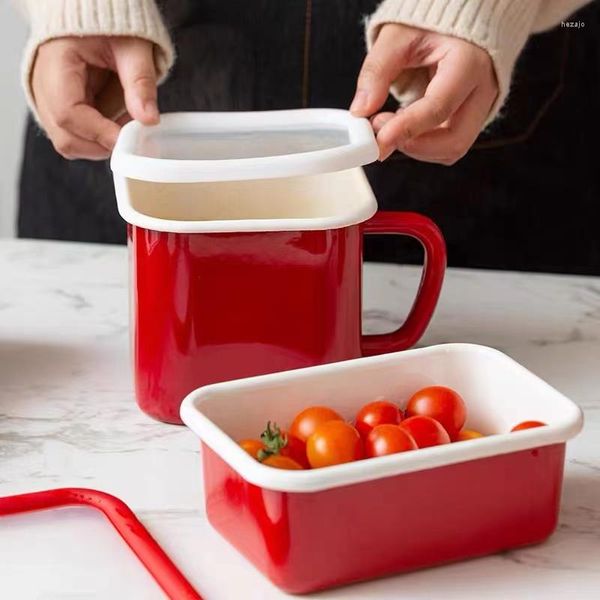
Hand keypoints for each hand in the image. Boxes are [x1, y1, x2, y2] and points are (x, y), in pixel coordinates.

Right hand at [31, 36, 158, 159]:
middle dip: (102, 144)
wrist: (96, 17)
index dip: (99, 133)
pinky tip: (117, 123)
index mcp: (55, 63)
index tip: (128, 139)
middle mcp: (44, 86)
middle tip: (132, 134)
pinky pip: (78, 138)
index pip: (68, 112)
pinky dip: (100, 139)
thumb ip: (140, 82)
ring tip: (126, 123)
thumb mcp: (132, 47)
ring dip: (102, 144)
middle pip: (65, 136)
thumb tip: (148, 119)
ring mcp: (49, 102)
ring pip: (70, 143)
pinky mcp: (61, 112)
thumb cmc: (110, 28)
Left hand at [351, 23, 497, 164]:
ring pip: (452, 148)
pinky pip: (447, 143)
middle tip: (382, 135)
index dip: (406, 128)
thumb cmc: (431, 23)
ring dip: (416, 147)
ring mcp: (479, 106)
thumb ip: (377, 71)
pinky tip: (404, 124)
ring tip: (390, 124)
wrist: (456, 14)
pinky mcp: (469, 117)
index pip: (439, 107)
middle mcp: (482, 89)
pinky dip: (422, 143)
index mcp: (469, 61)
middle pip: (454, 140)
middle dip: (414, 147)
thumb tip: (361, 110)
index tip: (379, 139)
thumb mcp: (397, 36)